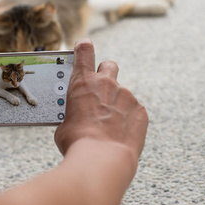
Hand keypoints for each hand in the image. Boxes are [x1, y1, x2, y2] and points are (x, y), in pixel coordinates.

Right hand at [54, 39, 147, 162]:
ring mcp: (126, 96)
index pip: (84, 52)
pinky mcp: (140, 110)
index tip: (85, 45)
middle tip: (100, 89)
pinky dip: (128, 119)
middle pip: (109, 65)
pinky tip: (121, 134)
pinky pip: (134, 110)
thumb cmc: (77, 142)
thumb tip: (76, 122)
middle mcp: (106, 84)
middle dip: (105, 73)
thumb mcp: (64, 125)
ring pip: (122, 93)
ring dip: (116, 103)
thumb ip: (72, 115)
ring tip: (110, 126)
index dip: (84, 47)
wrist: (101, 159)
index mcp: (82, 83)